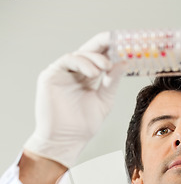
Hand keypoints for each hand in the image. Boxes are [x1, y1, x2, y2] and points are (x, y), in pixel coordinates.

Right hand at [24, 32, 125, 167]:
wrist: (66, 141)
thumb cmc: (83, 125)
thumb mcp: (104, 100)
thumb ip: (112, 82)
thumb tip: (124, 62)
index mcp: (87, 77)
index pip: (99, 56)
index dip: (111, 47)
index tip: (126, 44)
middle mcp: (74, 72)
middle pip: (89, 50)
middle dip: (104, 43)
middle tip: (117, 42)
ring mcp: (61, 73)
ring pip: (80, 54)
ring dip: (95, 58)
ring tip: (106, 67)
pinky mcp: (50, 76)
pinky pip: (68, 61)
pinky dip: (82, 63)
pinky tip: (94, 72)